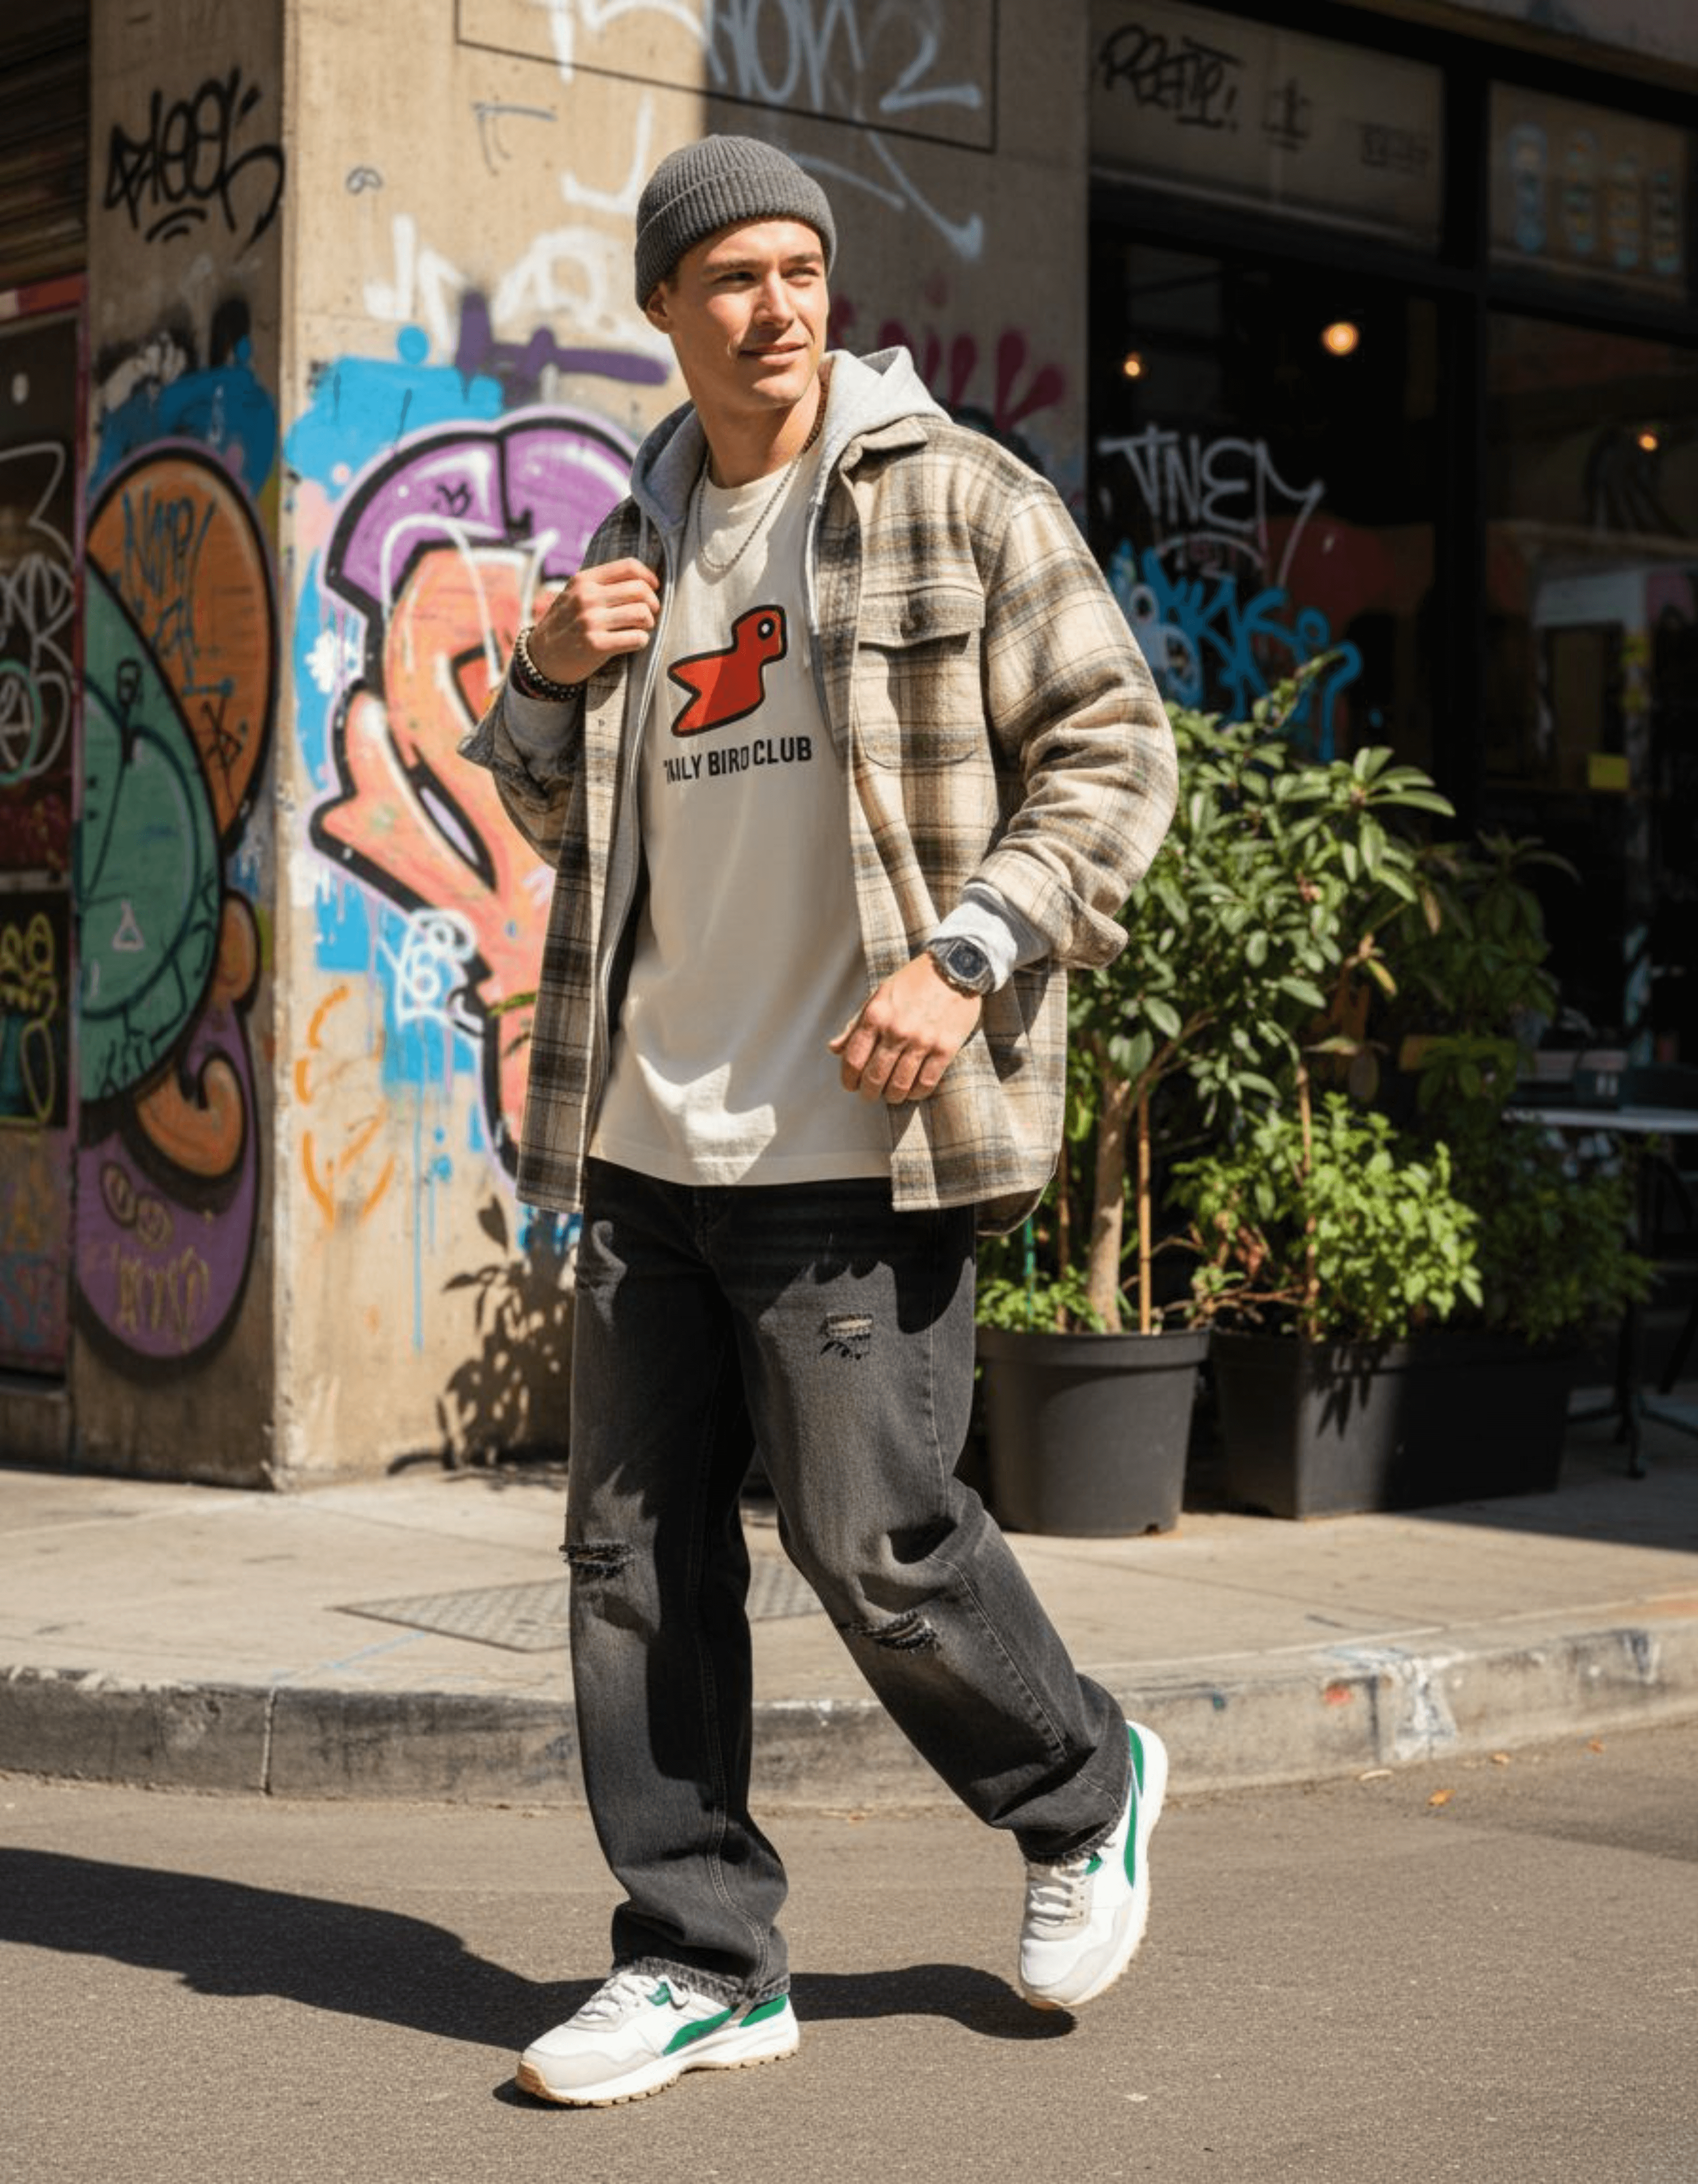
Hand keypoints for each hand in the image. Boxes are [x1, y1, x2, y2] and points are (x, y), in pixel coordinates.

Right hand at [528, 558, 660, 684]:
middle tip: (648, 615)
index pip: (628, 566)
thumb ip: (601, 586)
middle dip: (652, 604)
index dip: (649, 577)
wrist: (541, 658)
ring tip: (640, 629)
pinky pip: (637, 638)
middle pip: (640, 590)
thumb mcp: (574, 595)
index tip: (653, 589)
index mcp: (583, 580)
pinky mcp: (596, 645)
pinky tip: (633, 643)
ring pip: (642, 614)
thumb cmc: (566, 625)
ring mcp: (590, 621)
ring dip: (648, 623)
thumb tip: (644, 581)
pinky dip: (641, 641)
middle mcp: (586, 597)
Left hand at [828, 955, 981, 1103]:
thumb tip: (833, 1048)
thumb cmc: (912, 982)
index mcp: (876, 1015)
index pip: (853, 1059)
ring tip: (891, 1095)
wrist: (955, 968)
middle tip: (870, 1094)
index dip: (849, 1079)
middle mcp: (897, 1030)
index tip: (851, 1085)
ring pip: (900, 1085)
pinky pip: (926, 1083)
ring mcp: (923, 1040)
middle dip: (868, 1092)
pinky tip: (913, 1091)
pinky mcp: (946, 1048)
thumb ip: (856, 1024)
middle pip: (875, 1077)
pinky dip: (916, 1093)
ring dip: (892, 1096)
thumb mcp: (878, 996)